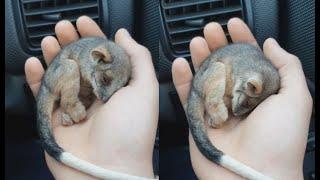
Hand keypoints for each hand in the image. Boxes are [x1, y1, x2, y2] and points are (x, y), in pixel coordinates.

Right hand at [25, 16, 157, 178]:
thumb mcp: (145, 90)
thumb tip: (124, 35)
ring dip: (54, 55)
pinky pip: (43, 95)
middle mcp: (97, 96)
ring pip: (61, 75)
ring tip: (50, 40)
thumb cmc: (132, 133)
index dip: (94, 37)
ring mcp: (75, 107)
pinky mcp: (55, 119)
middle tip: (64, 27)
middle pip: (81, 62)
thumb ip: (139, 59)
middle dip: (71, 42)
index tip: (85, 23)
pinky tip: (35, 64)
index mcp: (118, 88)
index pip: (104, 56)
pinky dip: (36, 78)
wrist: (108, 170)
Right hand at [172, 18, 311, 178]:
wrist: (252, 177)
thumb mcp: (296, 99)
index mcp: (260, 93)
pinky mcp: (199, 119)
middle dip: (217, 44)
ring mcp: (217, 109)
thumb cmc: (279, 143)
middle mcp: (237, 99)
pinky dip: (181, 79)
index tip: (234, 25)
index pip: (249, 59)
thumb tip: (271, 44)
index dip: (241, 39)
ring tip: (196, 42)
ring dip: (199, 57)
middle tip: (211, 30)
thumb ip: (288, 67)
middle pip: (224, 65)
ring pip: (204, 77)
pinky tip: (180, 64)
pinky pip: (187, 96)